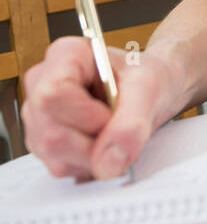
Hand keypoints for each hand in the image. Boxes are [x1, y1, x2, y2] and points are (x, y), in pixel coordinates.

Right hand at [21, 36, 174, 180]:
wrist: (150, 91)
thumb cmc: (147, 77)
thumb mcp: (149, 88)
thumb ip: (131, 122)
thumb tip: (108, 163)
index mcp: (65, 55)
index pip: (53, 95)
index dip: (85, 117)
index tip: (112, 117)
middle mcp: (42, 84)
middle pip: (51, 134)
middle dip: (94, 144)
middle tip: (120, 130)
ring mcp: (39, 116)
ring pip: (55, 156)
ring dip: (94, 157)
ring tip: (114, 135)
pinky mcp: (43, 142)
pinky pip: (62, 168)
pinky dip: (90, 165)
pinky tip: (104, 145)